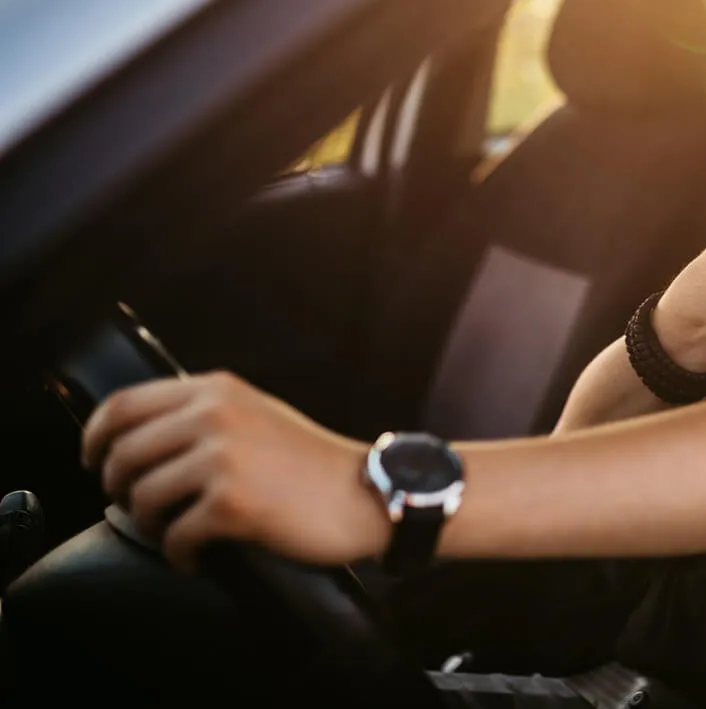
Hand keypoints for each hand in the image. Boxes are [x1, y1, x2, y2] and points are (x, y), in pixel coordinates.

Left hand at [82, 372, 389, 570]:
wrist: (367, 493)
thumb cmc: (315, 463)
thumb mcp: (258, 412)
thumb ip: (208, 411)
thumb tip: (147, 435)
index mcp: (216, 390)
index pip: (124, 403)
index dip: (95, 436)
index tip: (93, 460)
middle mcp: (214, 415)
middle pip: (122, 453)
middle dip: (117, 489)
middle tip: (135, 508)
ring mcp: (222, 458)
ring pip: (140, 497)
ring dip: (147, 525)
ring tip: (171, 534)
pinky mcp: (232, 504)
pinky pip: (175, 537)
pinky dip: (179, 555)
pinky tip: (196, 559)